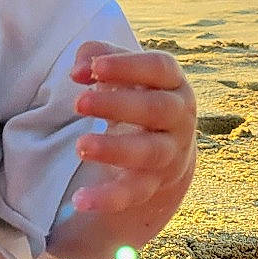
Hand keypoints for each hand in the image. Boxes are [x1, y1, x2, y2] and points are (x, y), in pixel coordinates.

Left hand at [67, 41, 195, 216]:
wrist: (165, 145)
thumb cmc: (135, 93)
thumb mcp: (121, 71)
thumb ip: (97, 58)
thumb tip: (78, 70)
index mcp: (173, 83)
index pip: (159, 69)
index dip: (128, 66)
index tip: (95, 68)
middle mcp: (179, 117)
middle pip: (156, 110)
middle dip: (118, 106)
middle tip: (78, 103)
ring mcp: (170, 153)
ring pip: (149, 153)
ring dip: (115, 150)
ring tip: (81, 145)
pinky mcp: (153, 183)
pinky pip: (133, 193)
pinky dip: (108, 198)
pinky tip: (80, 200)